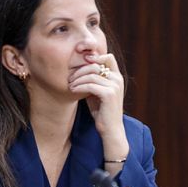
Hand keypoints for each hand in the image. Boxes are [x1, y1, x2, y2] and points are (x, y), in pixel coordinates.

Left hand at [68, 53, 128, 175]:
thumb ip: (92, 81)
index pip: (108, 57)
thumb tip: (79, 70)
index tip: (80, 64)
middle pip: (96, 64)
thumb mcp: (96, 93)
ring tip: (70, 86)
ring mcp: (115, 86)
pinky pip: (90, 85)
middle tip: (70, 78)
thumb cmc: (102, 112)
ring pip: (91, 74)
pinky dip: (79, 87)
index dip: (94, 56)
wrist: (110, 130)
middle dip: (80, 70)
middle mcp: (118, 79)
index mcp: (117, 77)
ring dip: (77, 79)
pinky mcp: (109, 94)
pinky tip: (73, 90)